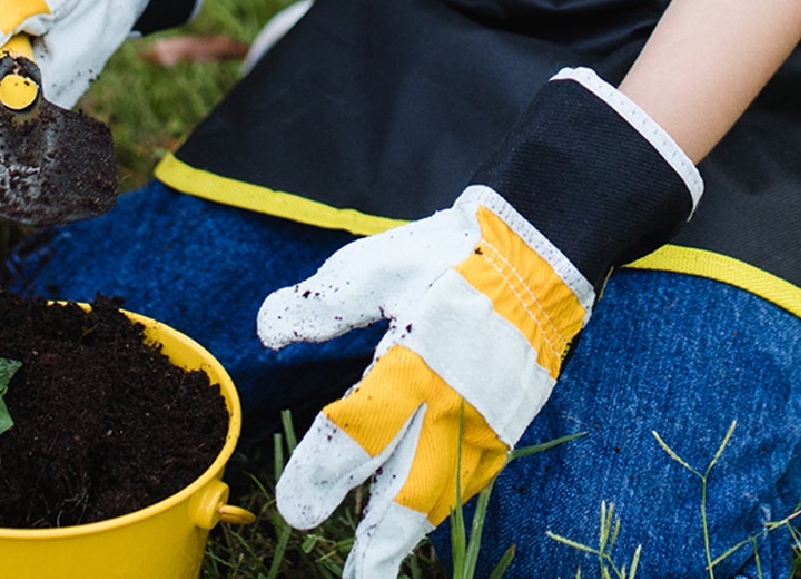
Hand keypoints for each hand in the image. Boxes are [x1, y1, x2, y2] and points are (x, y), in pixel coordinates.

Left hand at [259, 69, 700, 578]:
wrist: (536, 254)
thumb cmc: (446, 254)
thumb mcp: (373, 268)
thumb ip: (320, 309)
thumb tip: (265, 333)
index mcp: (413, 365)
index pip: (356, 436)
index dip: (321, 476)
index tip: (294, 508)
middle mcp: (452, 407)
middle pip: (407, 493)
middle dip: (374, 542)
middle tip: (350, 578)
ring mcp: (487, 423)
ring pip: (442, 497)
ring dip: (407, 535)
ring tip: (376, 565)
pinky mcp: (509, 426)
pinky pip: (471, 481)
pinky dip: (441, 508)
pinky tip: (418, 518)